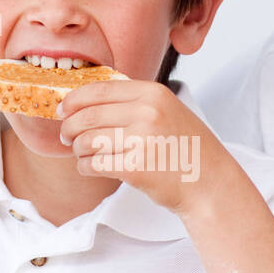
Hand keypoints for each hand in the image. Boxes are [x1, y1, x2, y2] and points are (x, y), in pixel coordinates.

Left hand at [57, 79, 230, 214]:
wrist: (210, 182)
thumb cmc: (186, 148)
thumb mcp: (168, 110)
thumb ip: (134, 101)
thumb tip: (86, 99)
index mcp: (153, 94)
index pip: (99, 90)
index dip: (74, 100)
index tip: (63, 110)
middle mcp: (148, 113)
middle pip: (89, 116)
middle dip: (70, 127)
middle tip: (66, 136)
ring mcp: (142, 140)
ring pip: (88, 141)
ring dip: (77, 149)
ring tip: (82, 154)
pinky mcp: (135, 168)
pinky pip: (94, 164)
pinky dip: (85, 166)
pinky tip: (90, 167)